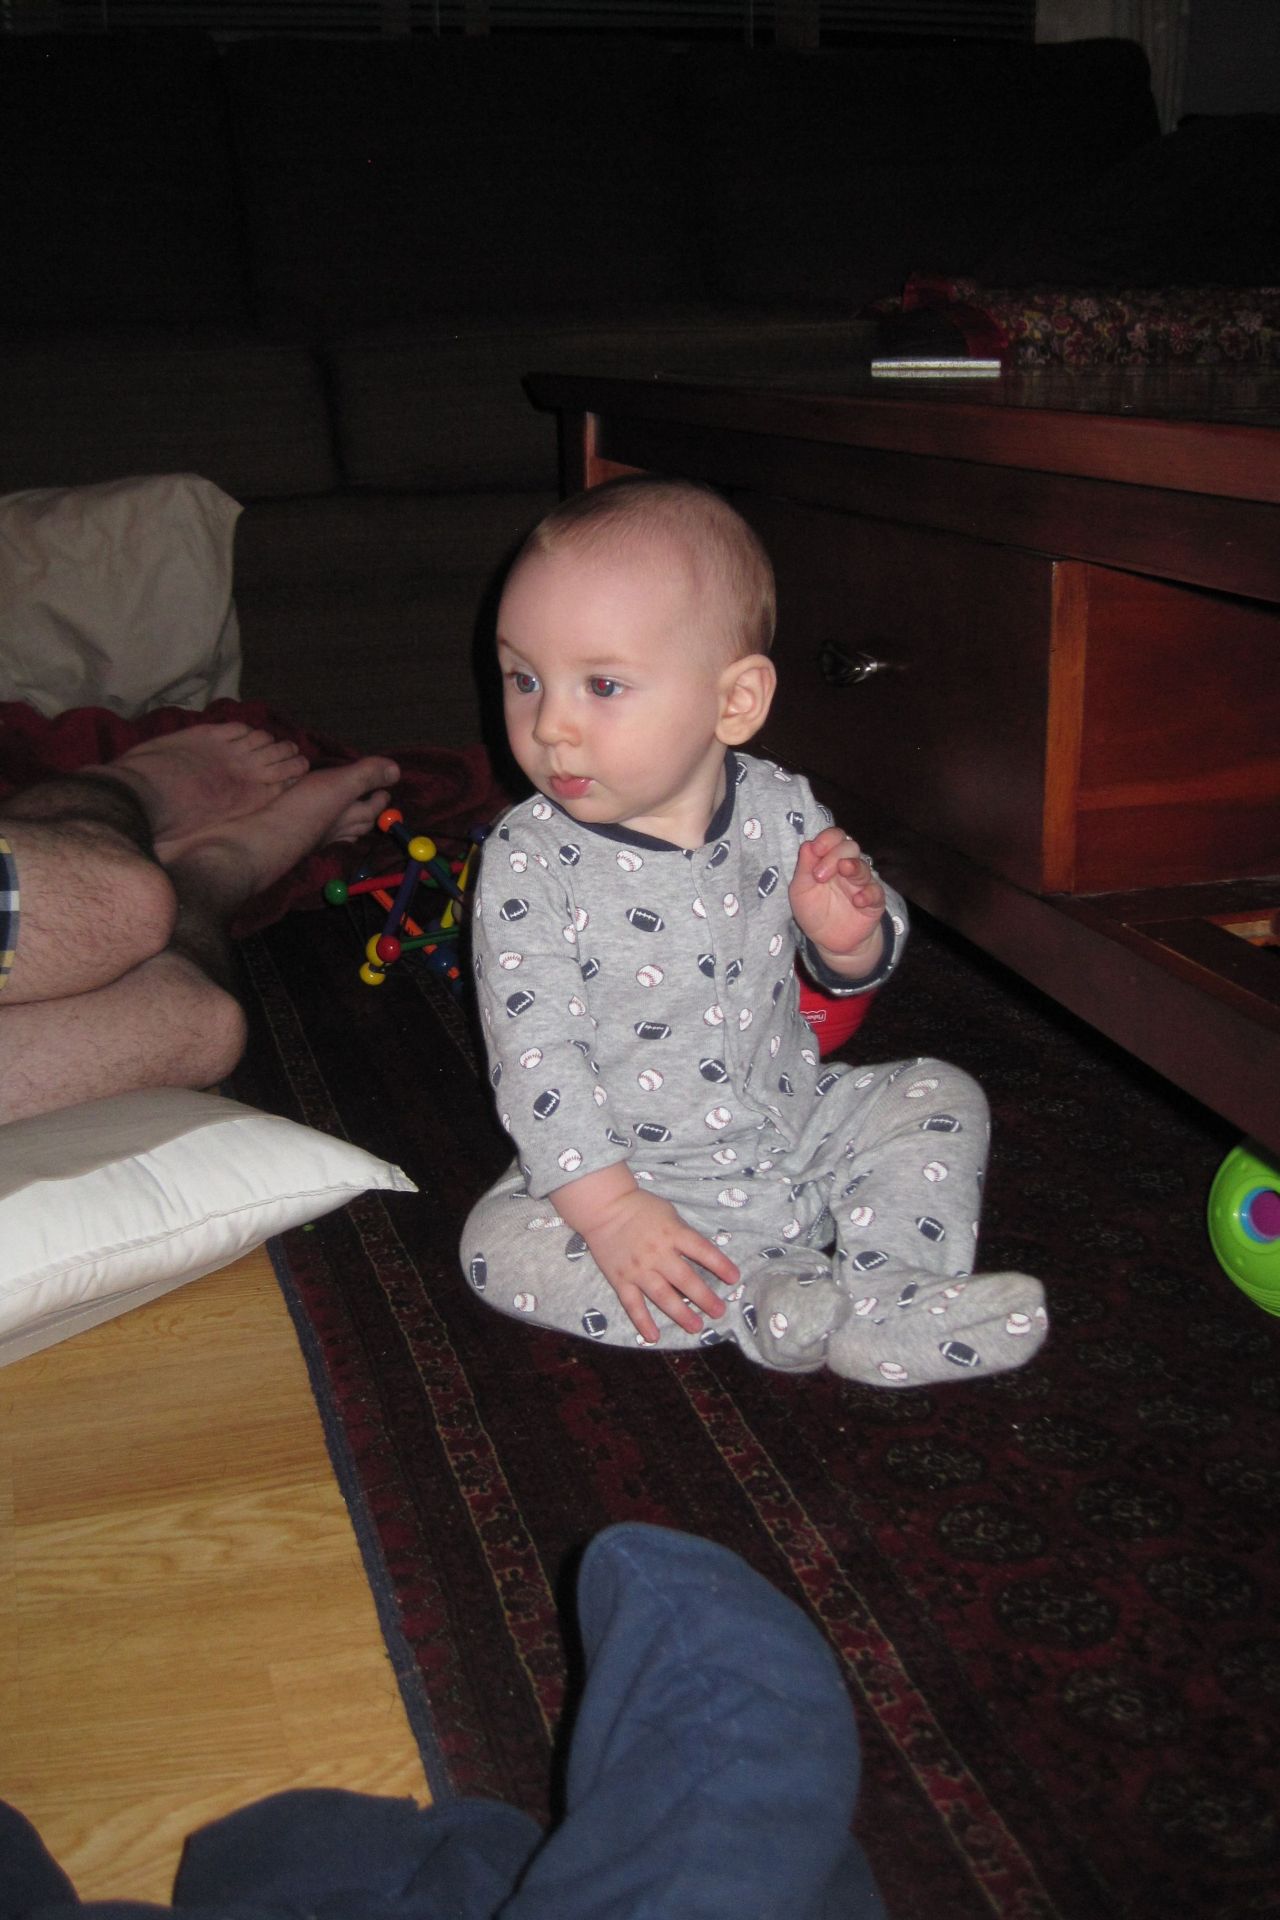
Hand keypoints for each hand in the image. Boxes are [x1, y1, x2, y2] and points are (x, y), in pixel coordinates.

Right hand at [583, 1189, 738, 1344]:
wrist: (603, 1207)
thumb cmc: (640, 1207)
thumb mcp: (669, 1213)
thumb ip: (683, 1234)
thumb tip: (702, 1255)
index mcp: (673, 1233)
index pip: (702, 1250)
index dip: (720, 1265)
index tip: (734, 1278)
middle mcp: (658, 1253)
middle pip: (686, 1279)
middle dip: (705, 1297)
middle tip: (719, 1311)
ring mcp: (638, 1269)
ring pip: (663, 1296)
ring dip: (681, 1314)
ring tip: (696, 1327)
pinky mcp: (621, 1280)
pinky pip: (633, 1304)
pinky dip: (643, 1321)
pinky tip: (654, 1336)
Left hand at [789, 825, 885, 973]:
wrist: (828, 941)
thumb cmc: (814, 911)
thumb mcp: (801, 890)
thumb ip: (804, 868)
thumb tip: (807, 845)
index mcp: (828, 860)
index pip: (834, 838)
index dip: (827, 839)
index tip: (815, 849)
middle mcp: (847, 867)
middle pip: (849, 846)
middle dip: (834, 855)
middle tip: (819, 876)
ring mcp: (862, 884)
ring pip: (863, 866)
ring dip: (853, 866)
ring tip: (844, 870)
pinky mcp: (874, 902)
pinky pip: (876, 892)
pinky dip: (868, 894)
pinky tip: (857, 900)